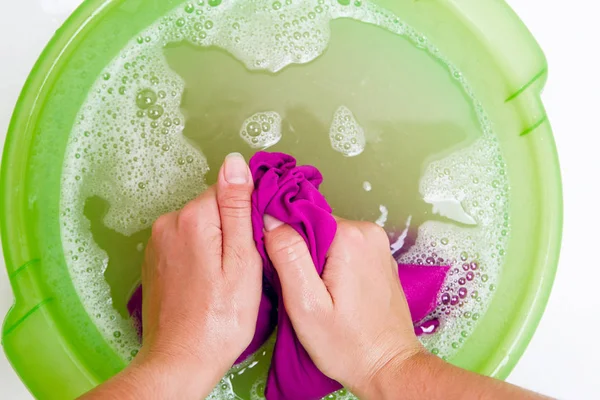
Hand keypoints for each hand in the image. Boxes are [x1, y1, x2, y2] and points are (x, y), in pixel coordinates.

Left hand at [135, 153, 262, 397]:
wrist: (180, 361)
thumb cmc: (219, 319)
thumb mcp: (242, 260)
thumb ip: (238, 207)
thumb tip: (235, 162)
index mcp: (192, 218)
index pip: (229, 191)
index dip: (248, 217)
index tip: (253, 246)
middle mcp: (167, 223)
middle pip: (213, 208)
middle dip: (232, 231)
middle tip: (241, 269)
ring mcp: (157, 244)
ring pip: (200, 227)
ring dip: (216, 245)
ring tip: (224, 280)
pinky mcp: (154, 262)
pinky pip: (185, 244)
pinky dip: (200, 257)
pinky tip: (207, 285)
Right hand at [263, 217, 422, 395]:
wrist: (388, 367)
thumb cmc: (348, 344)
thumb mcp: (306, 304)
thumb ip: (287, 256)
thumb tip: (271, 218)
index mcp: (350, 237)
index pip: (301, 215)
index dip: (284, 239)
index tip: (281, 268)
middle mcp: (369, 233)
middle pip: (315, 225)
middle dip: (300, 251)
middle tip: (299, 287)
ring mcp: (377, 245)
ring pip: (328, 236)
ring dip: (315, 260)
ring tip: (316, 293)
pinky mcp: (378, 258)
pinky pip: (344, 248)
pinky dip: (331, 264)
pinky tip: (332, 292)